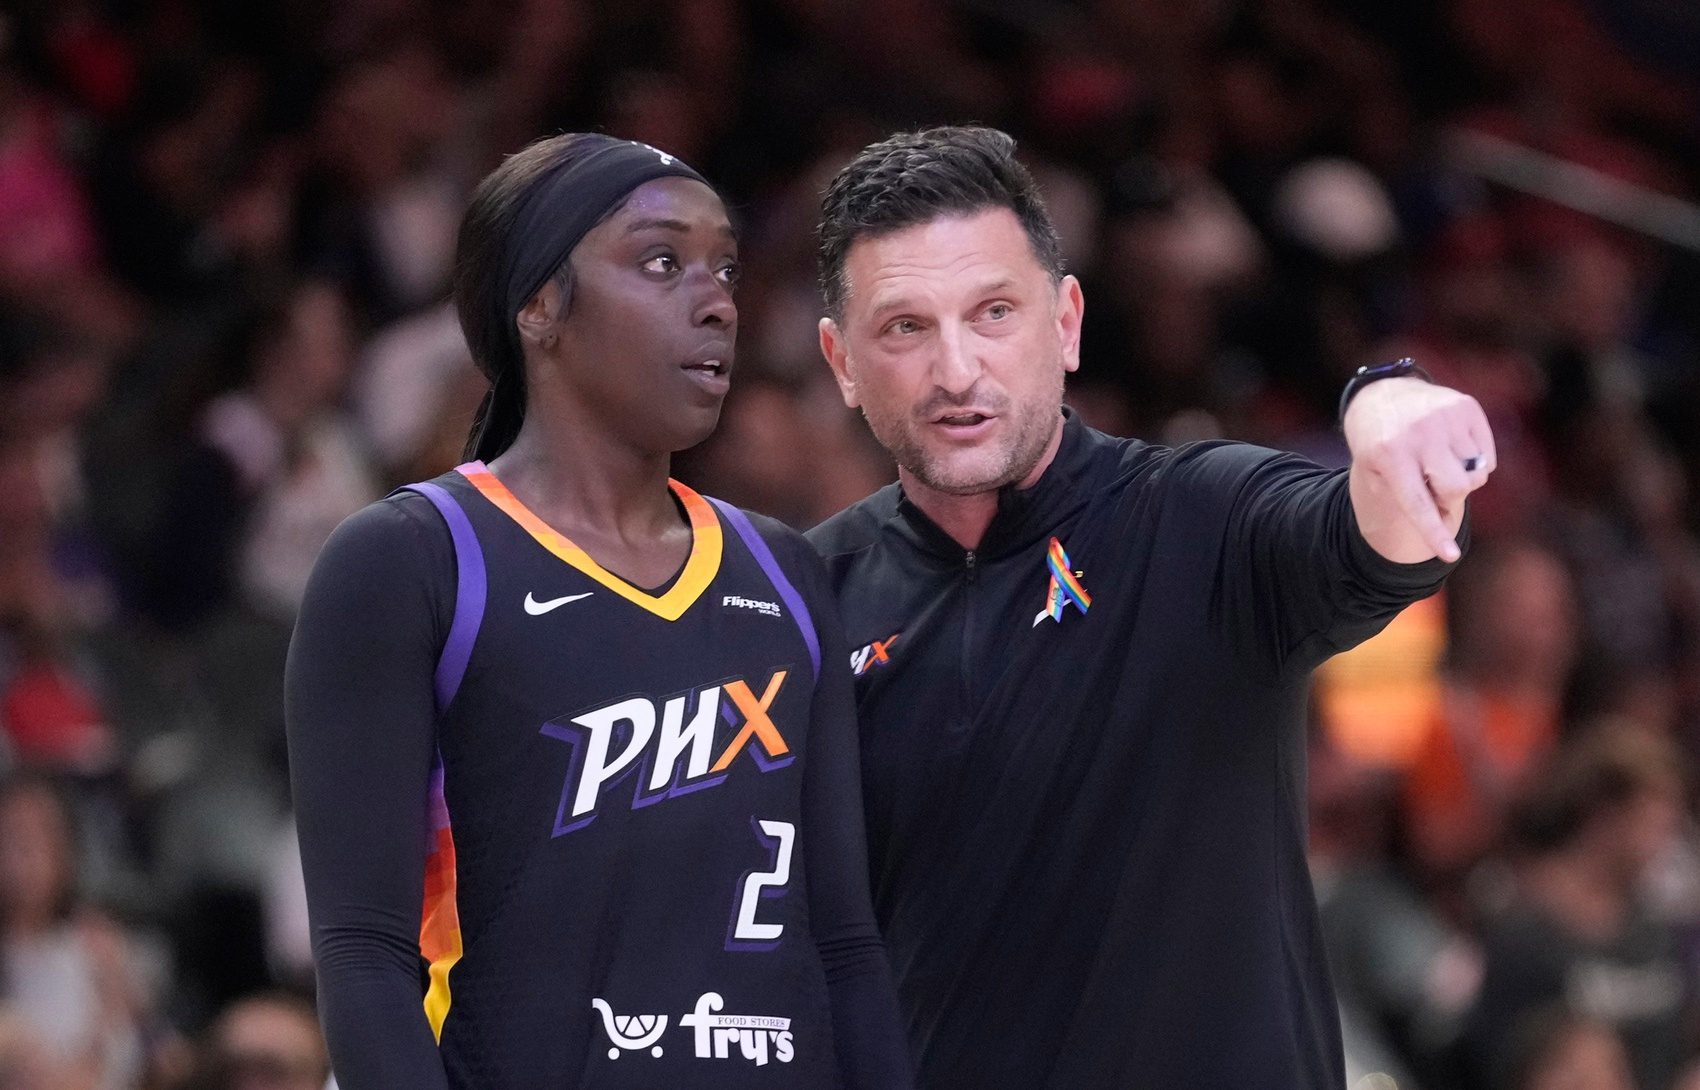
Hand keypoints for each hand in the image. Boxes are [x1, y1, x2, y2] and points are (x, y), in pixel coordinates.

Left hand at [1344, 375, 1494, 562]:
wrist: (1383, 396)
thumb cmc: (1381, 446)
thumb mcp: (1377, 473)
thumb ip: (1408, 501)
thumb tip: (1447, 520)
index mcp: (1389, 455)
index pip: (1417, 503)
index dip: (1434, 531)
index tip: (1449, 556)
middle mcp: (1419, 433)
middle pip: (1458, 489)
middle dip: (1450, 497)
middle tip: (1434, 488)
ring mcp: (1445, 416)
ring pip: (1477, 473)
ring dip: (1462, 476)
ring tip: (1439, 462)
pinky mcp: (1466, 407)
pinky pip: (1488, 456)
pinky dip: (1476, 461)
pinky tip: (1453, 447)